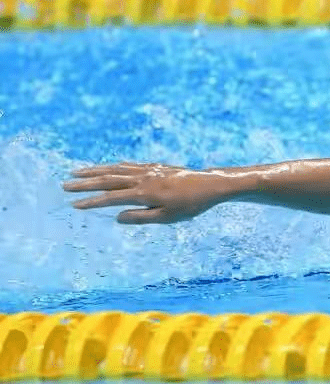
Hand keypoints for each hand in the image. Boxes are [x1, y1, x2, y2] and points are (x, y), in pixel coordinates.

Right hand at [63, 162, 223, 223]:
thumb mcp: (167, 218)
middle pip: (108, 180)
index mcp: (144, 193)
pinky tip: (108, 167)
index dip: (91, 202)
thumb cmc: (191, 205)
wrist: (211, 184)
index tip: (74, 205)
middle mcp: (143, 178)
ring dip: (96, 171)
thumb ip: (141, 217)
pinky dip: (115, 166)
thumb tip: (117, 217)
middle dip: (85, 183)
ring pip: (117, 169)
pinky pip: (130, 165)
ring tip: (78, 172)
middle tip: (65, 185)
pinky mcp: (156, 167)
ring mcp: (149, 170)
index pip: (111, 198)